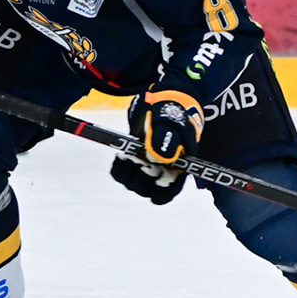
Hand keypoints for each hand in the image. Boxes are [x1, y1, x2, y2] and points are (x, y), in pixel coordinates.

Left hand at [108, 89, 203, 204]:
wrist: (161, 103)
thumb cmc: (172, 115)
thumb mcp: (172, 123)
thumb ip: (168, 139)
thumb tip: (161, 157)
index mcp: (177, 169)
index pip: (167, 194)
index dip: (159, 193)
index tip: (152, 178)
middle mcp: (161, 172)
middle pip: (146, 189)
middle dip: (140, 176)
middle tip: (138, 158)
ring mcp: (145, 167)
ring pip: (131, 182)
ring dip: (128, 171)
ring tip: (130, 153)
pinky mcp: (132, 161)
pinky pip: (119, 173)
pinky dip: (119, 165)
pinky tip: (123, 153)